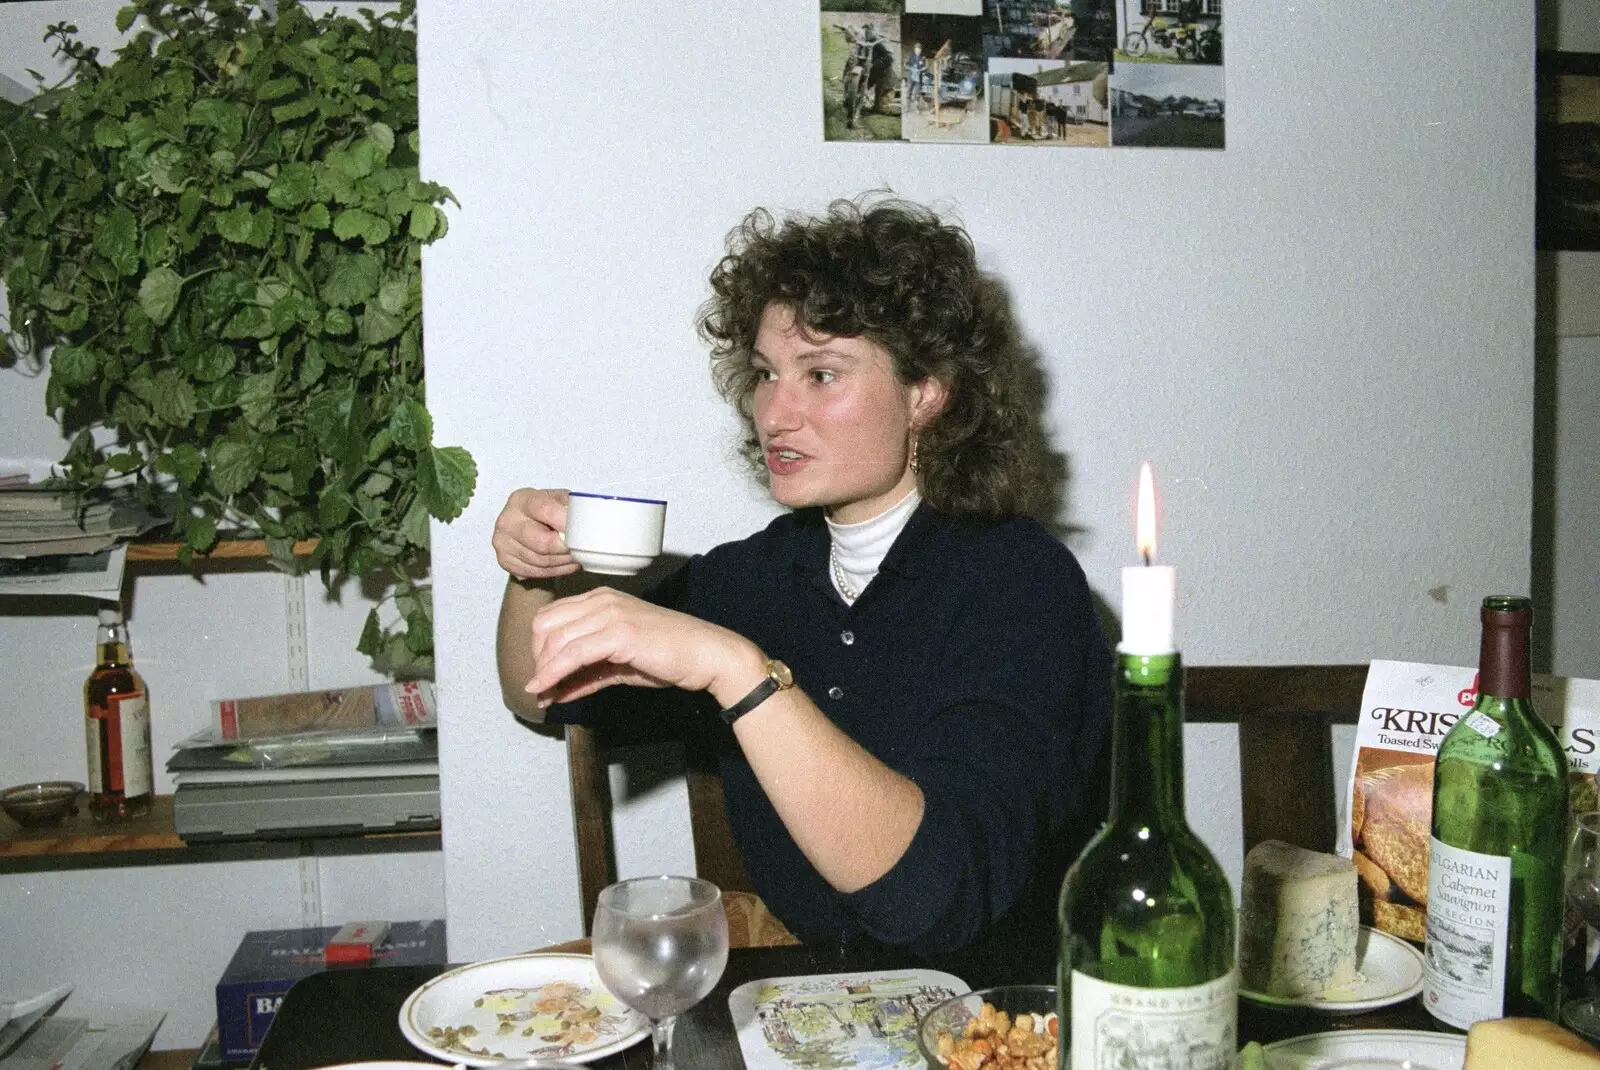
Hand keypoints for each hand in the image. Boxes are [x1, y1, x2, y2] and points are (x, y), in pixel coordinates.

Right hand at [493, 488, 577, 579]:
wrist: (523, 525)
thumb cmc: (545, 510)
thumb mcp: (557, 499)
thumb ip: (569, 504)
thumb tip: (589, 518)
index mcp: (522, 500)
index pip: (546, 511)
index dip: (567, 524)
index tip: (585, 533)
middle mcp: (507, 521)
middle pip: (542, 543)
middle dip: (567, 549)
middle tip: (584, 550)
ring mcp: (502, 543)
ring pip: (541, 561)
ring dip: (565, 562)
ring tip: (578, 557)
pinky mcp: (504, 561)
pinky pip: (536, 572)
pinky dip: (556, 571)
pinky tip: (567, 565)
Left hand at [526, 587, 761, 707]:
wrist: (707, 656)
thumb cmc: (671, 657)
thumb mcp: (620, 664)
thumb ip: (588, 674)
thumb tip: (557, 691)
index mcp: (602, 599)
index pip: (552, 616)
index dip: (540, 648)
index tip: (541, 676)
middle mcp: (602, 600)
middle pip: (545, 625)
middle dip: (538, 659)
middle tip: (542, 688)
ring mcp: (610, 613)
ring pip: (555, 639)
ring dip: (543, 672)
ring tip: (542, 696)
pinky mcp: (619, 632)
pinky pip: (573, 654)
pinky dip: (553, 674)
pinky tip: (547, 691)